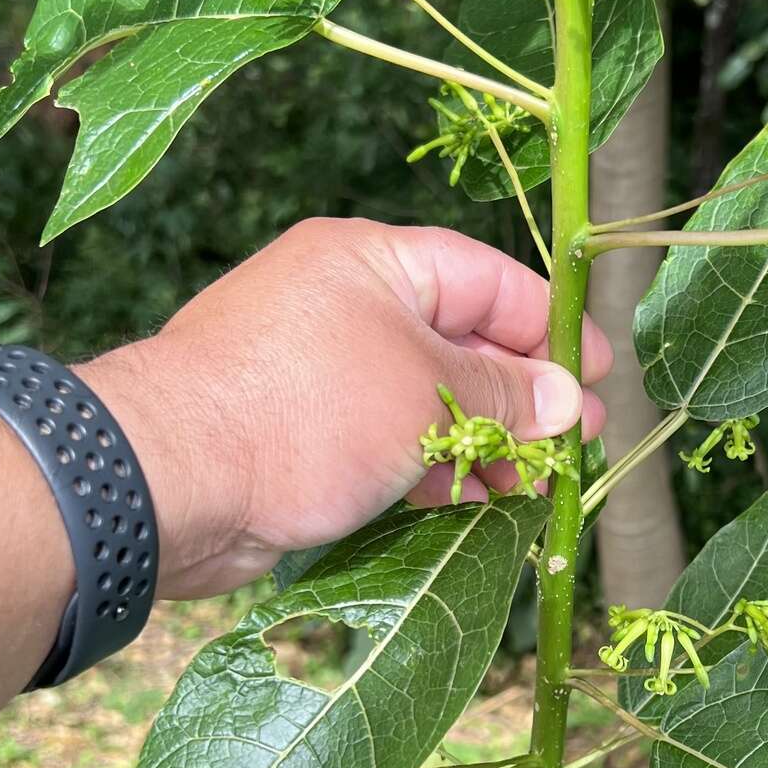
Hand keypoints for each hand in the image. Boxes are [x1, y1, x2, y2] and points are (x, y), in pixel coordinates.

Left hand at [78, 219, 610, 598]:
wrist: (172, 479)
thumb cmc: (303, 412)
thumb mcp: (426, 395)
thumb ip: (503, 395)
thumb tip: (568, 400)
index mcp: (372, 263)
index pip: (486, 277)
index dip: (547, 327)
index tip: (596, 378)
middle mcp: (342, 306)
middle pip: (457, 341)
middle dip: (521, 397)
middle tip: (574, 447)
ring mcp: (316, 371)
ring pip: (422, 400)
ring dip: (480, 444)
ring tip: (528, 489)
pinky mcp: (297, 434)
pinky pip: (382, 441)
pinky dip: (428, 469)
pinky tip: (466, 505)